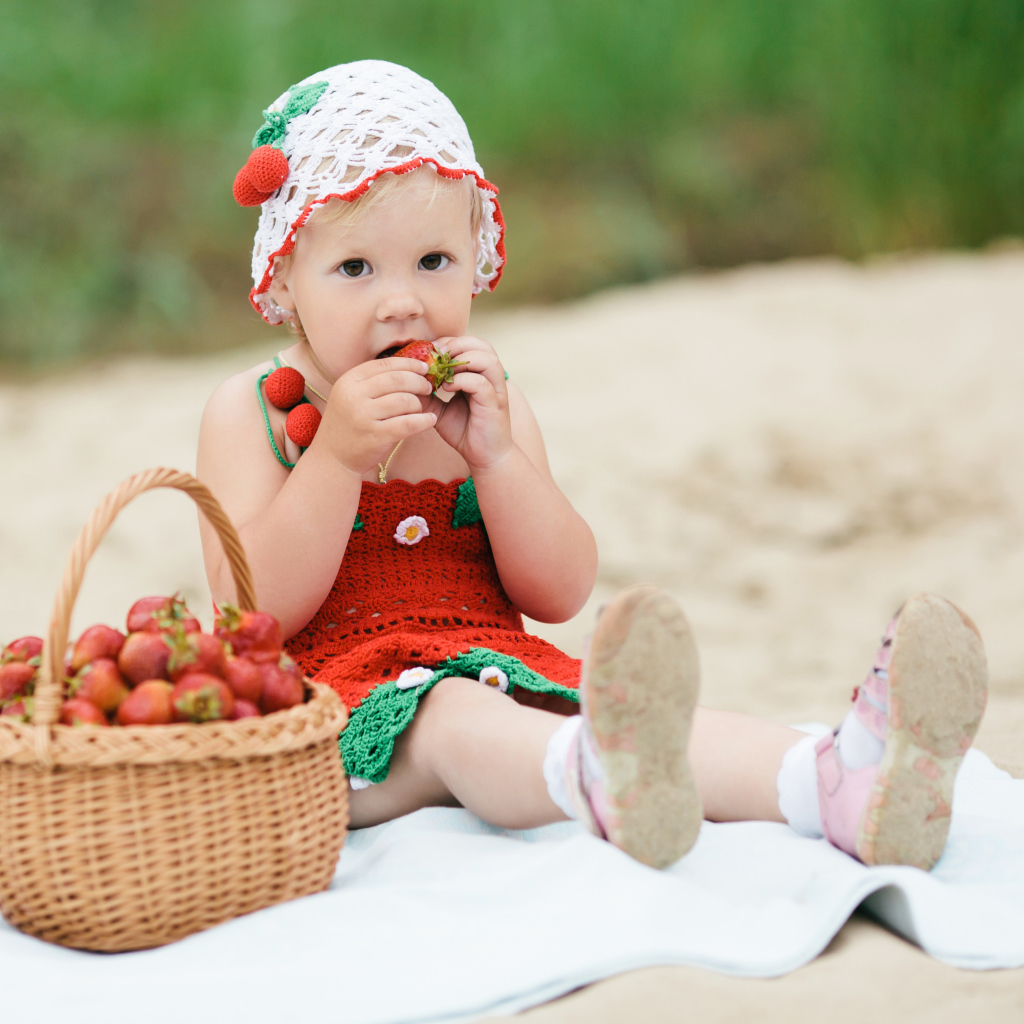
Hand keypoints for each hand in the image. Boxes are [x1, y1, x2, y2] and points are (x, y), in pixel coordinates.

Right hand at [314, 357, 435, 475]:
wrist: (331, 458)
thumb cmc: (347, 425)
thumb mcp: (349, 396)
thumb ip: (371, 382)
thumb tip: (407, 368)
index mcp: (348, 381)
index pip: (384, 365)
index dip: (409, 364)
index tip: (424, 368)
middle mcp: (353, 396)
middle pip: (397, 380)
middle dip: (418, 382)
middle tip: (428, 388)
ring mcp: (363, 416)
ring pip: (404, 401)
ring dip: (419, 403)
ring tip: (422, 408)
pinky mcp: (375, 436)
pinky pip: (408, 424)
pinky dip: (424, 421)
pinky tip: (431, 420)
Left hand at [427, 336, 513, 469]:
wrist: (484, 457)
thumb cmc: (465, 431)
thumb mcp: (440, 409)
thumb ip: (428, 394)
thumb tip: (405, 382)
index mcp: (480, 373)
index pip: (469, 343)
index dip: (449, 342)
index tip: (429, 353)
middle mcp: (491, 377)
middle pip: (480, 344)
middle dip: (455, 345)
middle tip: (435, 358)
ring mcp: (496, 389)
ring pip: (486, 358)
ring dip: (462, 360)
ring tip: (443, 372)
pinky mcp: (495, 403)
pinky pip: (480, 382)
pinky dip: (462, 380)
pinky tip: (447, 389)